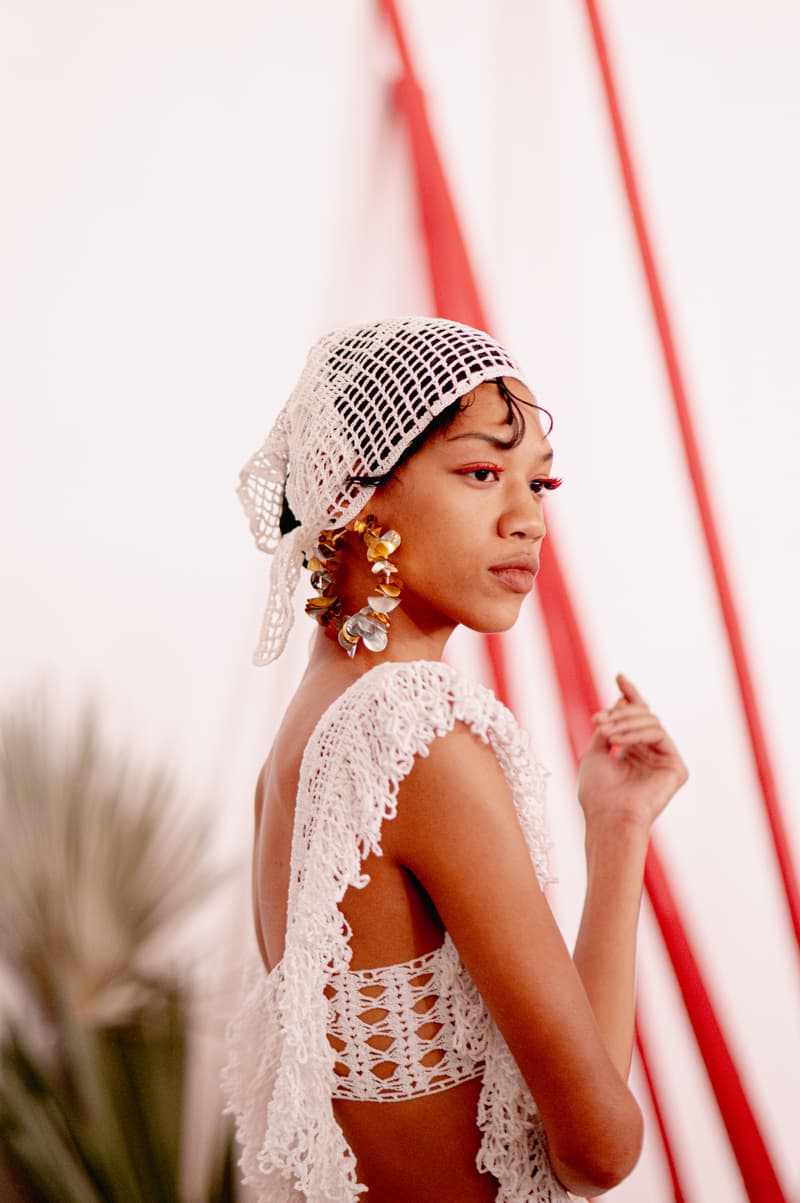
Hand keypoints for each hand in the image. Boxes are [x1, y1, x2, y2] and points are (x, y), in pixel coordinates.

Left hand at [577, 674, 687, 832]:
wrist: (608, 816)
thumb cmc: (597, 792)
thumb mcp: (595, 751)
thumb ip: (609, 726)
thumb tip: (621, 701)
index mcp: (632, 753)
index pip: (635, 718)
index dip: (629, 695)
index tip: (619, 676)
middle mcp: (650, 755)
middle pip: (643, 715)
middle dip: (619, 711)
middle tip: (598, 719)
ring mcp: (664, 761)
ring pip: (651, 722)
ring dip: (625, 722)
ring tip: (605, 733)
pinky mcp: (676, 768)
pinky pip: (658, 734)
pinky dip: (637, 733)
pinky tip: (619, 742)